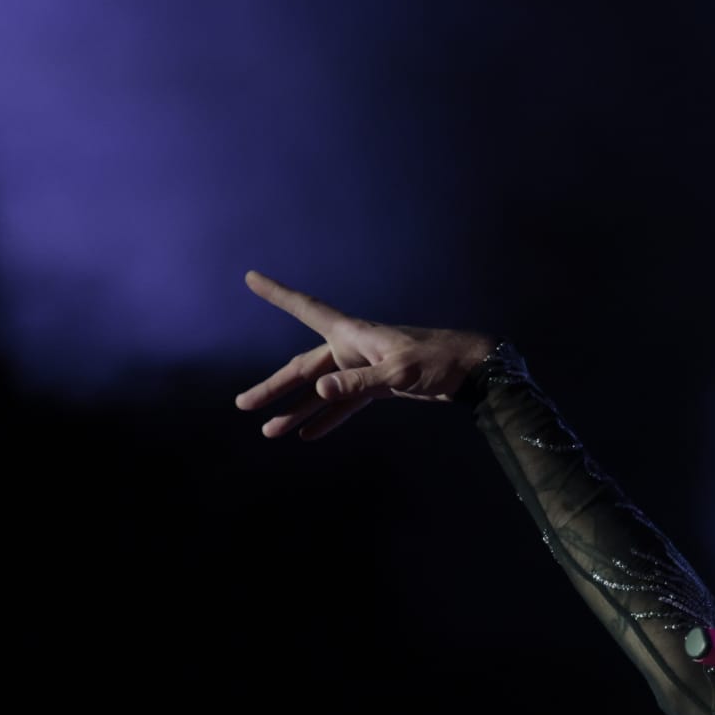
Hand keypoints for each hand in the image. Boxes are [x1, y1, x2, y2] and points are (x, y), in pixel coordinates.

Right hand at [234, 270, 496, 439]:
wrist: (471, 370)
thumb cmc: (437, 361)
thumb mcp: (399, 371)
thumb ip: (359, 382)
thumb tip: (321, 390)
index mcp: (353, 334)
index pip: (306, 309)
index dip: (277, 294)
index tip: (252, 278)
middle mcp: (352, 348)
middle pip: (303, 368)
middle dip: (274, 387)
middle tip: (244, 405)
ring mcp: (363, 367)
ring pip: (321, 391)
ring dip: (297, 410)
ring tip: (269, 432)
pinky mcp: (377, 385)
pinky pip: (344, 404)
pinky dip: (328, 418)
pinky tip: (308, 435)